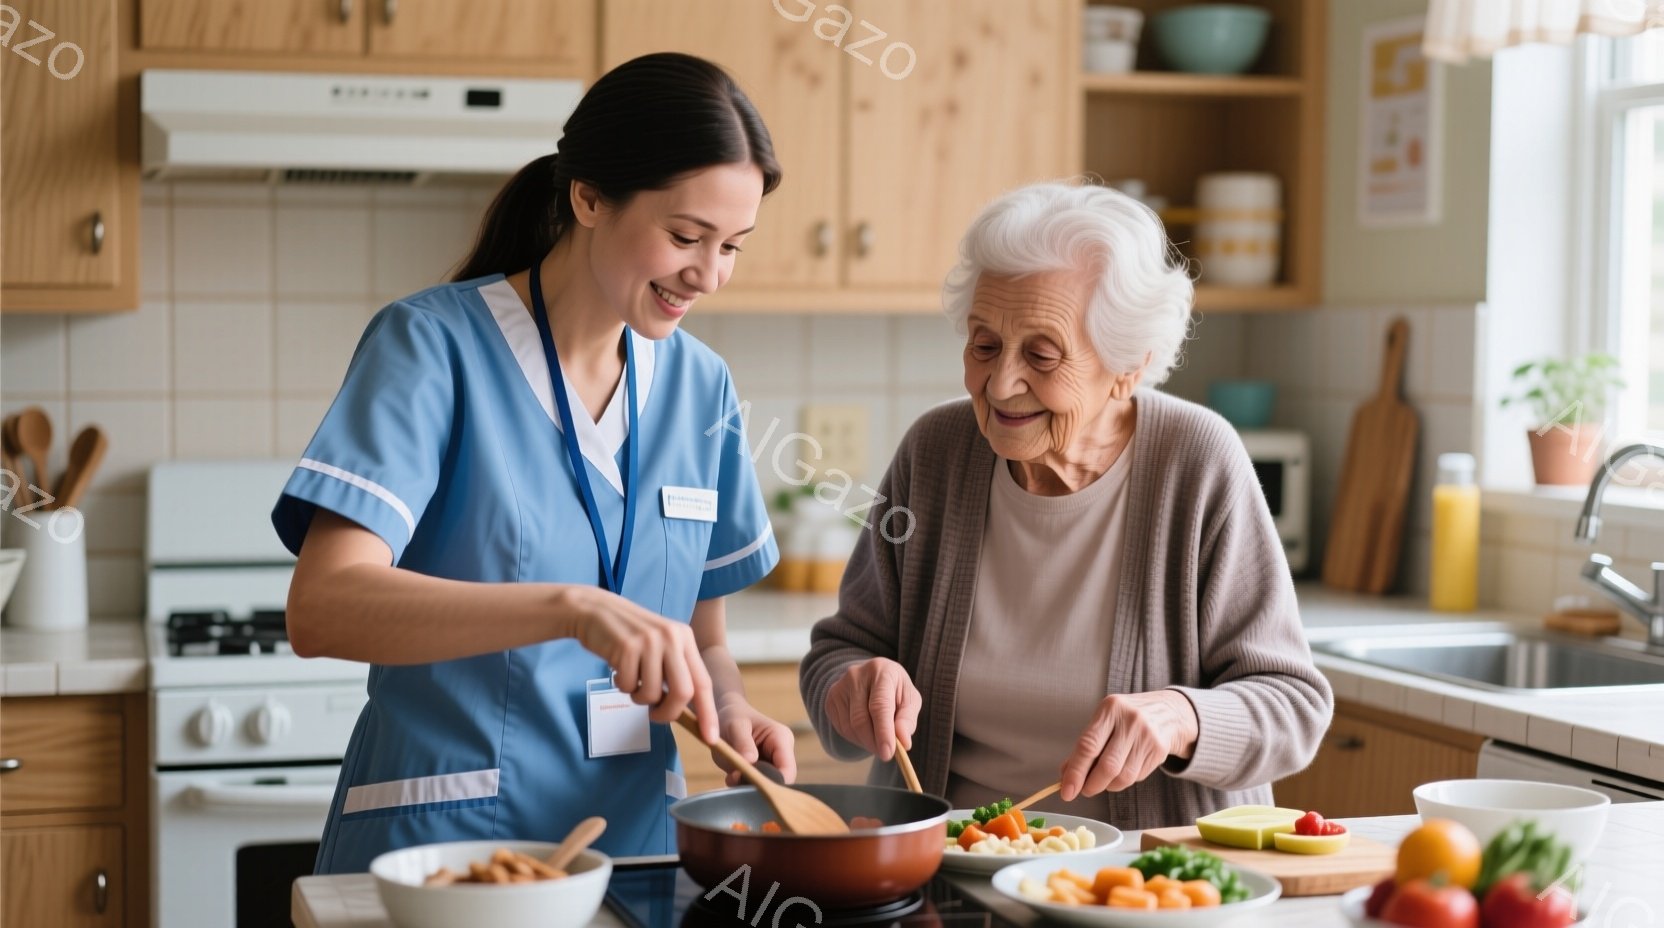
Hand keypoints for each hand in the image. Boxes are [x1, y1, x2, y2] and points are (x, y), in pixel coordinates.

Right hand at [564, 586, 718, 740]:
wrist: (595, 610)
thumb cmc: (628, 635)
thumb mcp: (660, 644)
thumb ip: (675, 671)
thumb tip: (685, 710)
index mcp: (685, 638)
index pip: (703, 682)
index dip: (708, 712)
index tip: (710, 737)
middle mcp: (672, 638)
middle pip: (683, 693)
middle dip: (668, 713)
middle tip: (655, 715)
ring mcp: (649, 642)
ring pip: (652, 694)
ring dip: (639, 698)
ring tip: (631, 681)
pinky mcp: (627, 647)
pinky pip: (628, 686)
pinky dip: (622, 686)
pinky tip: (618, 669)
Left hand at [710, 696, 798, 786]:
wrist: (729, 715)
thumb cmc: (733, 717)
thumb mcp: (735, 726)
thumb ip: (743, 744)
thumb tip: (750, 763)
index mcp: (781, 738)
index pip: (787, 770)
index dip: (772, 783)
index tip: (750, 784)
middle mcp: (783, 751)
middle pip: (780, 780)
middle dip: (758, 784)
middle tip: (734, 778)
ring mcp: (775, 761)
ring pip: (769, 784)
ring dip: (750, 783)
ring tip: (731, 775)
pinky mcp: (766, 769)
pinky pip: (759, 783)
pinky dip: (745, 783)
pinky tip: (733, 775)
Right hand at [825, 657, 920, 761]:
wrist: (871, 678)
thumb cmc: (895, 690)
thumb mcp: (910, 699)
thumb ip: (908, 719)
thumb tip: (904, 742)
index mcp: (881, 671)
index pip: (879, 705)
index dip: (883, 732)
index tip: (888, 753)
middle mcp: (856, 675)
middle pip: (861, 719)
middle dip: (874, 742)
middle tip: (886, 754)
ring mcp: (839, 687)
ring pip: (850, 727)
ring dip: (866, 742)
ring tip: (879, 739)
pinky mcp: (830, 700)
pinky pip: (841, 729)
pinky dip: (856, 738)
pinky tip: (866, 732)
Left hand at [1059, 690, 1198, 799]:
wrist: (1167, 712)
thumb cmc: (1125, 719)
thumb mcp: (1104, 721)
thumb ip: (1085, 746)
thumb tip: (1066, 775)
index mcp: (1110, 709)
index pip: (1088, 745)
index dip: (1076, 771)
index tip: (1066, 790)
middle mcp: (1131, 721)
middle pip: (1107, 766)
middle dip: (1091, 785)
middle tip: (1083, 790)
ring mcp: (1147, 736)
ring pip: (1123, 777)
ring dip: (1107, 786)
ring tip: (1103, 779)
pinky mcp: (1159, 751)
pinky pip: (1136, 778)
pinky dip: (1123, 781)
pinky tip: (1122, 770)